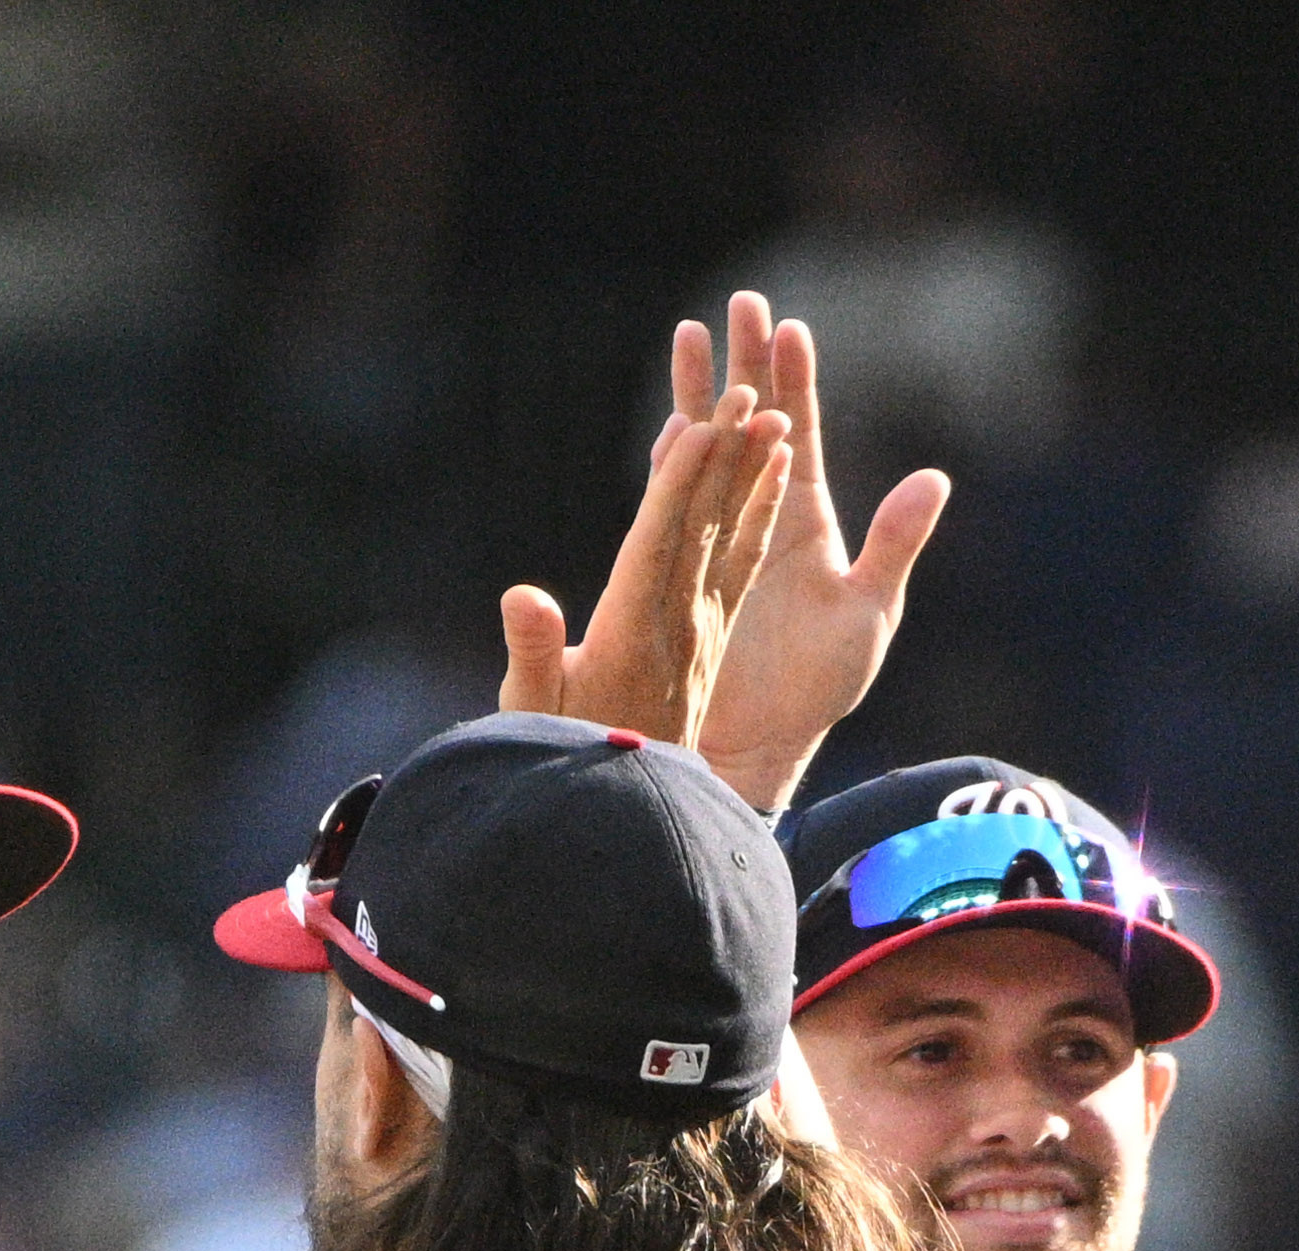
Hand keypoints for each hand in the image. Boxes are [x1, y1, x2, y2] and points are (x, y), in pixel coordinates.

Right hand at [496, 385, 795, 756]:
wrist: (626, 814)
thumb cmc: (563, 760)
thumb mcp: (533, 715)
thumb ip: (530, 654)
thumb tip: (523, 597)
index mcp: (633, 632)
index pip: (661, 541)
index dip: (680, 482)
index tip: (699, 426)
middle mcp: (678, 623)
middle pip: (705, 523)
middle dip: (726, 455)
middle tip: (750, 388)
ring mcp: (701, 627)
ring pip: (731, 533)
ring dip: (752, 471)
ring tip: (774, 412)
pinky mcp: (710, 633)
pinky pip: (741, 560)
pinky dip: (758, 512)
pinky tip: (775, 473)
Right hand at [671, 299, 950, 815]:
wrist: (761, 744)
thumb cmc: (819, 690)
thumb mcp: (868, 616)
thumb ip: (896, 545)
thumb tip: (935, 478)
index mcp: (807, 521)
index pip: (802, 434)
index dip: (796, 380)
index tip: (789, 325)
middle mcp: (764, 517)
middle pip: (753, 422)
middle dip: (746, 362)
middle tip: (739, 302)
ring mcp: (721, 537)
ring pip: (709, 448)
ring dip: (700, 393)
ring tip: (689, 332)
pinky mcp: (685, 565)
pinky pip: (673, 500)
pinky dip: (670, 458)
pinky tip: (665, 423)